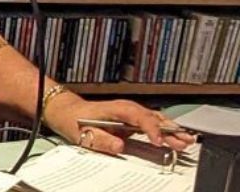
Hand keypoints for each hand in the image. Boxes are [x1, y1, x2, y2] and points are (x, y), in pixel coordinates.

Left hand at [43, 94, 195, 154]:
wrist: (67, 111)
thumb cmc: (74, 120)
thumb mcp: (83, 132)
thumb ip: (101, 140)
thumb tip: (120, 145)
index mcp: (115, 109)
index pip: (138, 117)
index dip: (150, 128)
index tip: (159, 140)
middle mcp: (126, 109)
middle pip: (152, 117)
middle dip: (169, 129)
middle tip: (184, 141)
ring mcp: (130, 113)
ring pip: (155, 119)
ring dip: (171, 130)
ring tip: (187, 140)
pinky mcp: (131, 120)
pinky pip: (152, 123)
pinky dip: (165, 130)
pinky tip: (176, 137)